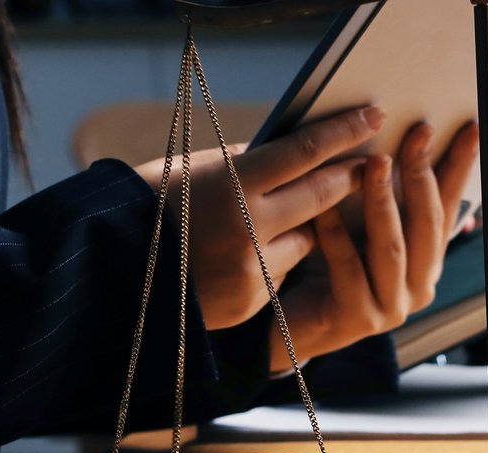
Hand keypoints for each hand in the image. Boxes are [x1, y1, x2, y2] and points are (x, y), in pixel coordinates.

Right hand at [133, 105, 383, 330]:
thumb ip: (243, 163)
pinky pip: (280, 273)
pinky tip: (233, 262)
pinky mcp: (253, 299)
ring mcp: (253, 266)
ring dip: (298, 231)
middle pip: (321, 195)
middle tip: (372, 164)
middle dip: (350, 179)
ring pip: (305, 241)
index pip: (304, 151)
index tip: (374, 117)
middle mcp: (248, 225)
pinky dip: (269, 264)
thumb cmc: (151, 208)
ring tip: (253, 229)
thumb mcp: (191, 170)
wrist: (113, 272)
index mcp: (232, 182)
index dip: (344, 133)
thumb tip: (292, 153)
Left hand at [273, 121, 480, 364]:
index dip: (461, 167)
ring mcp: (390, 306)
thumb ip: (384, 194)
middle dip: (423, 174)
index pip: (451, 206)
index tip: (469, 129)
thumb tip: (400, 141)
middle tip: (418, 132)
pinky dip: (336, 235)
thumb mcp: (360, 223)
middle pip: (428, 225)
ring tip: (376, 161)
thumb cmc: (321, 263)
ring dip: (384, 201)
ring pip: (392, 247)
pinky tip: (324, 207)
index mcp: (426, 259)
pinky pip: (348, 269)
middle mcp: (417, 285)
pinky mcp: (356, 319)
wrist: (288, 322)